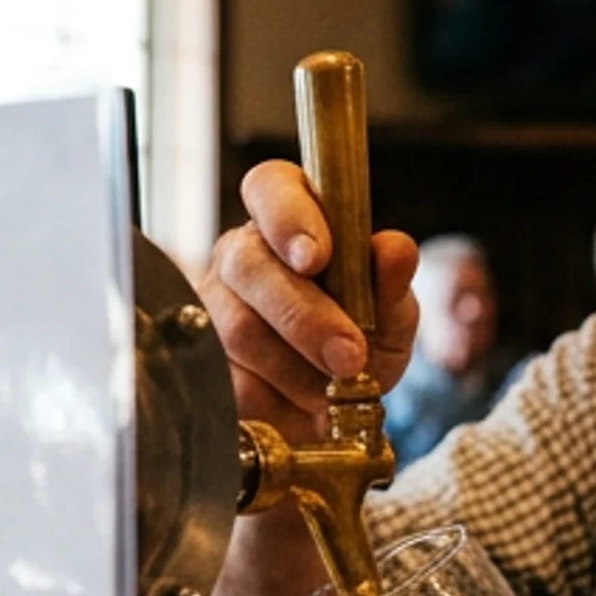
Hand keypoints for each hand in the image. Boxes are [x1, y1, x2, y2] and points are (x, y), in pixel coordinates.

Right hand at [198, 159, 417, 437]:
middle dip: (305, 317)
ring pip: (238, 330)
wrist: (338, 408)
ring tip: (335, 389)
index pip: (269, 187)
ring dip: (298, 369)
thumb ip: (391, 282)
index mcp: (290, 217)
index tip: (316, 258)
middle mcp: (241, 252)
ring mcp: (212, 306)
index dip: (287, 217)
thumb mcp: (391, 313)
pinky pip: (230, 382)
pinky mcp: (201, 361)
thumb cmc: (362, 339)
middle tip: (350, 356)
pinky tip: (302, 408)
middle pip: (248, 266)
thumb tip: (394, 249)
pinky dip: (278, 403)